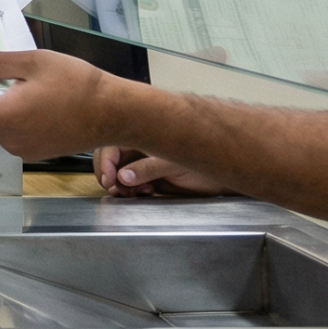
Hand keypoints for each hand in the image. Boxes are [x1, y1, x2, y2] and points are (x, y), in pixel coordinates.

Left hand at [0, 49, 131, 161]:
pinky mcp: (36, 150)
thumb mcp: (35, 62)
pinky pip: (12, 131)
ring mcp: (23, 148)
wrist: (115, 113)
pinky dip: (9, 114)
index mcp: (3, 117)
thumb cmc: (79, 85)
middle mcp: (8, 138)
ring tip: (2, 77)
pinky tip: (23, 94)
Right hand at [94, 145, 227, 197]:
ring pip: (120, 173)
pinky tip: (142, 192)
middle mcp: (142, 148)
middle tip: (114, 188)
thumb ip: (148, 168)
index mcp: (145, 135)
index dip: (106, 161)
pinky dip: (131, 190)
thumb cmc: (204, 162)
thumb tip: (123, 175)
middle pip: (113, 158)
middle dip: (110, 174)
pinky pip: (131, 184)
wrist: (220, 180)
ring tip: (131, 192)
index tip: (108, 178)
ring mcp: (145, 164)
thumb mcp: (175, 163)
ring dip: (120, 184)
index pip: (113, 143)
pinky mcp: (149, 179)